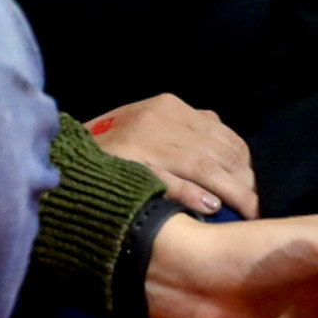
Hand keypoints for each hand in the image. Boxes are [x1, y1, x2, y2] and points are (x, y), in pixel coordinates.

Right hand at [88, 94, 256, 215]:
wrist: (62, 157)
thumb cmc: (112, 148)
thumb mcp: (150, 126)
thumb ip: (186, 129)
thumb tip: (224, 138)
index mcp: (169, 107)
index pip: (222, 134)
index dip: (244, 163)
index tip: (255, 186)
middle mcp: (160, 118)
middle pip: (218, 151)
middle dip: (242, 181)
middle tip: (255, 207)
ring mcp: (143, 141)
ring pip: (203, 165)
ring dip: (229, 190)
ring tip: (244, 210)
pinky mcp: (128, 165)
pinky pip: (169, 180)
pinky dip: (192, 194)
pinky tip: (210, 207)